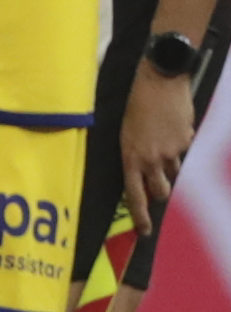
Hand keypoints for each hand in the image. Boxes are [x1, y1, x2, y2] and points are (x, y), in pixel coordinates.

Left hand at [121, 61, 198, 231]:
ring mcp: (172, 150)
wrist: (159, 80)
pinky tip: (171, 125)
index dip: (141, 215)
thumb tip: (144, 167)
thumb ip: (134, 152)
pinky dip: (179, 142)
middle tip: (159, 184)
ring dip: (169, 164)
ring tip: (162, 141)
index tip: (145, 230)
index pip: (134, 195)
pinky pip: (184, 149)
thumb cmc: (135, 103)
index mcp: (130, 157)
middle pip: (161, 190)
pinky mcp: (187, 139)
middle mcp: (151, 158)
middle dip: (160, 191)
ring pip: (174, 170)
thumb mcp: (125, 130)